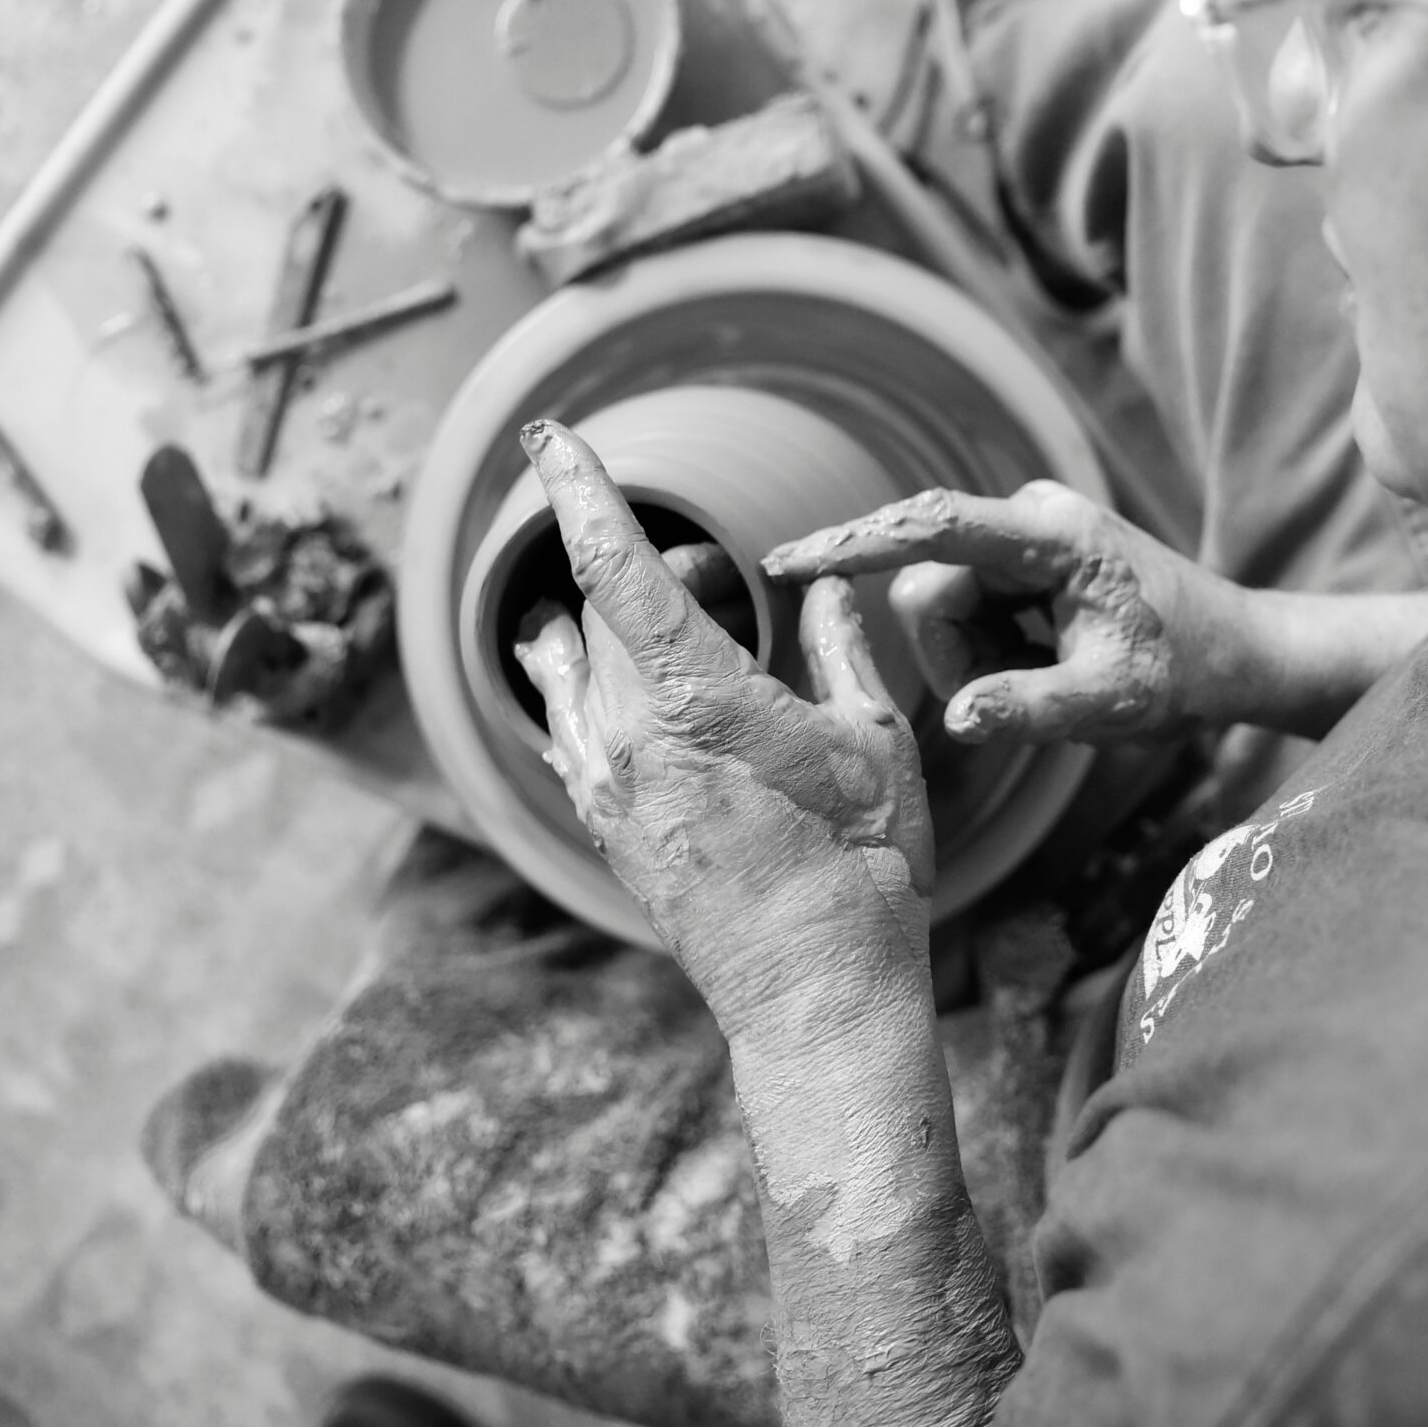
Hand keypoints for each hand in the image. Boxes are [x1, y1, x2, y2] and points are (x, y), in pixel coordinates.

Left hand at [511, 421, 932, 1026]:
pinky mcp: (607, 833)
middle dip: (637, 570)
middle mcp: (629, 736)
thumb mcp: (875, 740)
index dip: (579, 487)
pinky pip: (568, 737)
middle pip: (598, 611)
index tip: (552, 433)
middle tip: (700, 571)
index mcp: (695, 696)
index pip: (612, 562)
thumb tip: (831, 589)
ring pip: (571, 673)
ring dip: (591, 630)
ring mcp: (608, 790)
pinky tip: (589, 690)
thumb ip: (842, 650)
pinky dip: (578, 694)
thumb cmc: (864, 867)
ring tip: (614, 614)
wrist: (817, 992)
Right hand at [763, 480, 1252, 745]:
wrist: (1233, 652)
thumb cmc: (1182, 673)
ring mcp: (1022, 535)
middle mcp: (1030, 517)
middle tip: (1025, 694)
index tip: (785, 561)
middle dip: (957, 656)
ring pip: (938, 607)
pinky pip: (962, 609)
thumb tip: (956, 718)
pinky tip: (1044, 659)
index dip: (855, 544)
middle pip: (927, 589)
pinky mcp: (1017, 557)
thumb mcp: (1112, 706)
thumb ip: (1032, 709)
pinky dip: (989, 651)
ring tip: (1048, 675)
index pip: (934, 528)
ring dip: (975, 659)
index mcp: (1053, 535)